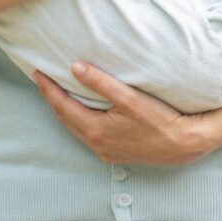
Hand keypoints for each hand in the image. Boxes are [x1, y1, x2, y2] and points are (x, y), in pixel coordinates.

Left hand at [34, 62, 211, 165]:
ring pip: (76, 128)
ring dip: (65, 110)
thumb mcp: (129, 98)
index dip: (49, 89)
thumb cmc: (159, 119)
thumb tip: (75, 68)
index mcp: (95, 130)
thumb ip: (101, 83)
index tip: (37, 73)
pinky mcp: (115, 153)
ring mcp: (105, 151)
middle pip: (65, 118)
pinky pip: (87, 134)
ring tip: (57, 92)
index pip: (63, 106)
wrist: (184, 144)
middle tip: (42, 80)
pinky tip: (82, 110)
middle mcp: (96, 144)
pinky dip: (78, 119)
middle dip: (52, 99)